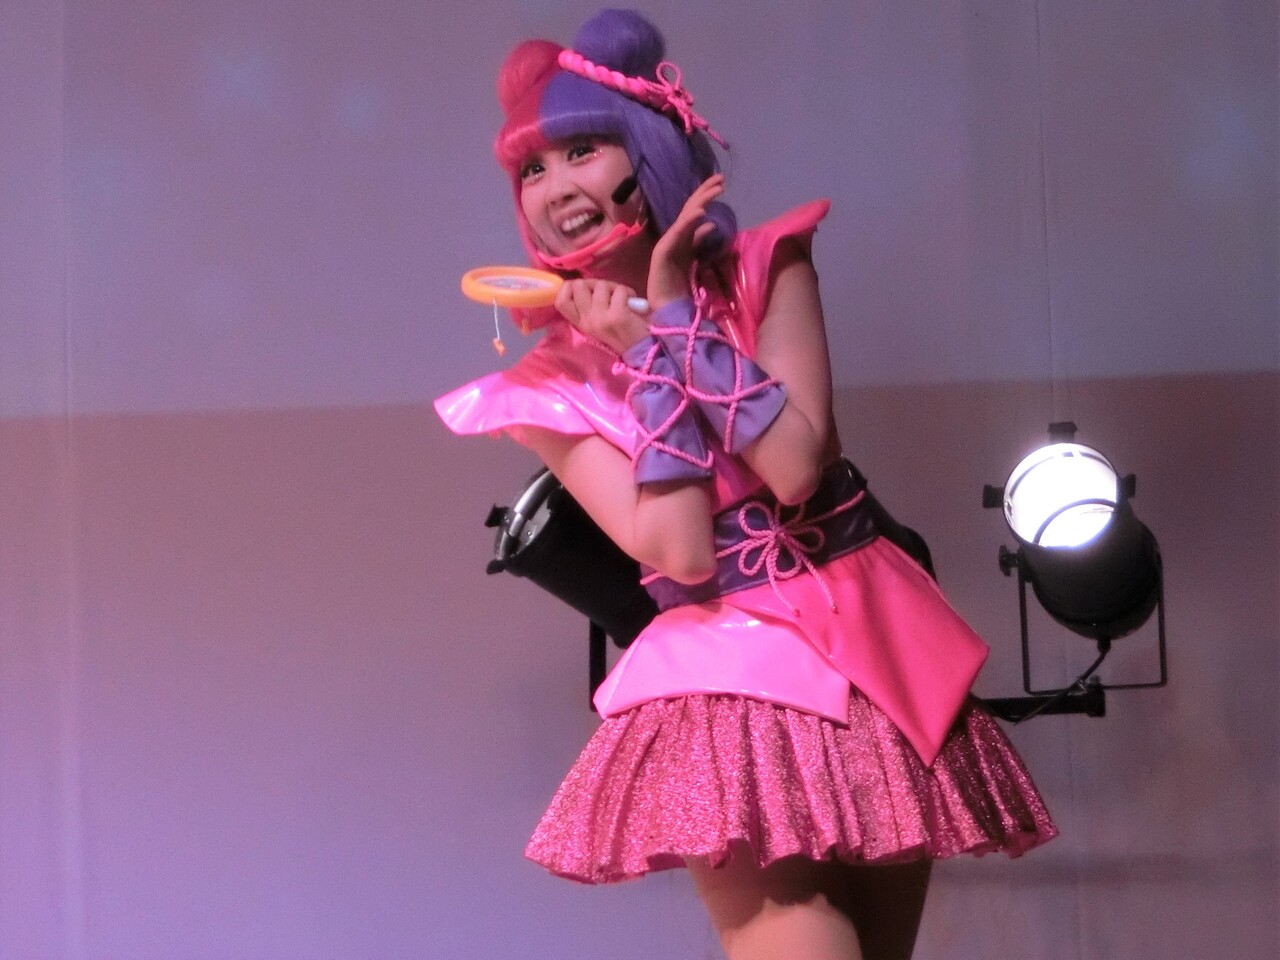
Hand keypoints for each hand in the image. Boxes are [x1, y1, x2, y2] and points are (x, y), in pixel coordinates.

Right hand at [555, 278, 651, 353]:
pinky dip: (628, 292)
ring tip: (622, 300)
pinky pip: (619, 290)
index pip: (560, 300)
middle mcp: (586, 321)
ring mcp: (600, 319)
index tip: (586, 289)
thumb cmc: (621, 331)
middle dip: (594, 282)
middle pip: (578, 286)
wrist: (642, 351)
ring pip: (600, 285)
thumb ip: (588, 304)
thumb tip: (585, 283)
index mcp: (580, 323)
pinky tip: (632, 304)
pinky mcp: (616, 316)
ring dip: (614, 287)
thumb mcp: (597, 320)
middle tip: (607, 293)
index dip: (569, 287)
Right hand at [647, 174, 724, 308]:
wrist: (666, 306)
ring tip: (716, 189)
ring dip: (701, 201)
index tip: (720, 184)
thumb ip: (698, 240)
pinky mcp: (663, 252)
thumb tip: (711, 224)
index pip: (693, 211)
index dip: (705, 196)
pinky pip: (677, 233)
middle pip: (690, 208)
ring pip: (685, 217)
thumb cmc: (677, 286)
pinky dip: (689, 222)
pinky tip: (701, 211)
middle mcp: (674, 236)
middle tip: (721, 178)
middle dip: (705, 192)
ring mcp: (667, 242)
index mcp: (681, 237)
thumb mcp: (693, 258)